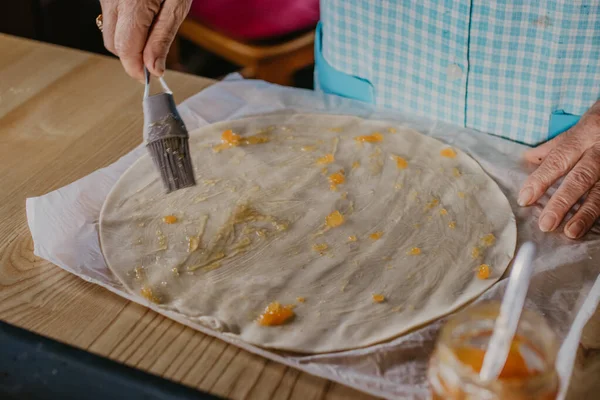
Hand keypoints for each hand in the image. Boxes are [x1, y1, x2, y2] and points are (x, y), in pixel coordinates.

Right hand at [99, 0, 191, 80]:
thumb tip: (154, 70)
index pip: (126, 49)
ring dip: (128, 42)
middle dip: (133, 57)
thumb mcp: (177, 6)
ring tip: (152, 30)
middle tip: (155, 57)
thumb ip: (162, 38)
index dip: (137, 69)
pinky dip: (124, 27)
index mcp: (131, 3)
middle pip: (114, 45)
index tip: (150, 78)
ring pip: (110, 34)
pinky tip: (143, 18)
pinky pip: (111, 20)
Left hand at [519, 103, 599, 238]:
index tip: (524, 199)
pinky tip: (592, 228)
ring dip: (585, 214)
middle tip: (546, 223)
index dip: (541, 180)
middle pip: (580, 178)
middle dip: (562, 202)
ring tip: (570, 232)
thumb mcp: (579, 126)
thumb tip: (527, 159)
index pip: (558, 159)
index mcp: (585, 134)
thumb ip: (555, 146)